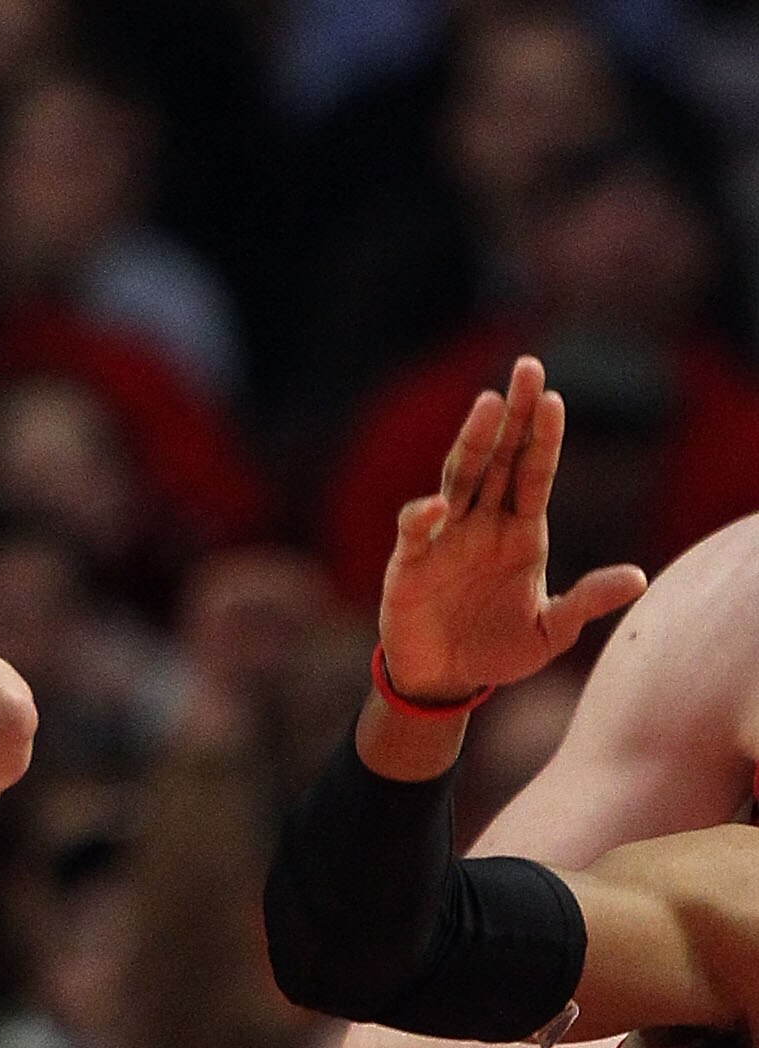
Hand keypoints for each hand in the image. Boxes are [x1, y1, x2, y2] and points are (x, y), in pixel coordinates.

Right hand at [378, 358, 645, 703]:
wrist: (444, 680)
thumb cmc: (497, 651)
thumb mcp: (551, 632)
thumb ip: (587, 602)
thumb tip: (639, 578)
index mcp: (521, 533)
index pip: (535, 474)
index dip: (544, 438)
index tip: (554, 398)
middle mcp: (483, 523)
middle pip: (499, 458)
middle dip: (511, 414)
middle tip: (526, 367)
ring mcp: (445, 537)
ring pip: (460, 477)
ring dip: (473, 442)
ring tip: (488, 405)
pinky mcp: (409, 562)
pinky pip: (416, 531)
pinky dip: (423, 516)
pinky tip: (439, 505)